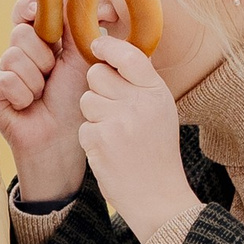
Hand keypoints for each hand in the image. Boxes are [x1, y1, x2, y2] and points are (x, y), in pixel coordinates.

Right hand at [0, 0, 86, 200]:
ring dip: (36, 79)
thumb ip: (74, 24)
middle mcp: (20, 53)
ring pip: (13, 56)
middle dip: (42, 54)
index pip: (24, 10)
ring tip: (43, 94)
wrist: (65, 138)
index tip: (36, 10)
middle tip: (52, 74)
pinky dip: (24, 94)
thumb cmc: (76, 98)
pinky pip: (6, 79)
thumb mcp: (81, 56)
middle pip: (20, 32)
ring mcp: (5, 71)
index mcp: (41, 40)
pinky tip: (30, 106)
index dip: (27, 7)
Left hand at [77, 32, 191, 235]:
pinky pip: (84, 125)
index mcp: (156, 93)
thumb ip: (142, 85)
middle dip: (98, 89)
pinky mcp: (100, 139)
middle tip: (112, 111)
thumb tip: (117, 54)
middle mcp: (139, 103)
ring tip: (113, 134)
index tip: (97, 46)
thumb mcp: (160, 112)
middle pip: (97, 74)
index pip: (128, 56)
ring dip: (94, 115)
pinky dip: (92, 139)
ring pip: (86, 99)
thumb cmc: (156, 153)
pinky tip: (109, 151)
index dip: (108, 48)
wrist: (158, 197)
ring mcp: (119, 121)